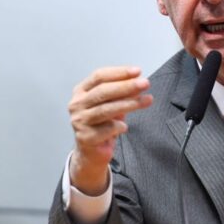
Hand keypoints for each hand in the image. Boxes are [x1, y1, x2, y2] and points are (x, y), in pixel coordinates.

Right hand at [67, 66, 152, 194]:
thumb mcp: (113, 104)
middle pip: (102, 91)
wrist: (92, 152)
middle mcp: (77, 104)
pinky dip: (119, 126)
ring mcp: (79, 121)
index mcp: (81, 91)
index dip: (119, 72)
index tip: (137, 71)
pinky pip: (106, 129)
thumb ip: (123, 93)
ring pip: (105, 109)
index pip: (99, 76)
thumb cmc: (103, 124)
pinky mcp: (85, 137)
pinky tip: (125, 127)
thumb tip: (139, 82)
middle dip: (126, 86)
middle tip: (145, 83)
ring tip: (146, 100)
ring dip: (129, 104)